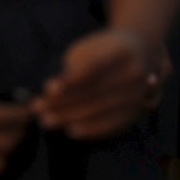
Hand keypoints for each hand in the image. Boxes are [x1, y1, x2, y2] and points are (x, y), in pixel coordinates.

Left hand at [33, 29, 162, 140]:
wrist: (141, 51)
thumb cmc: (104, 49)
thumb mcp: (89, 48)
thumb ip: (73, 68)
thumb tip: (52, 93)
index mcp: (123, 50)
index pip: (93, 68)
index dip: (70, 80)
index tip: (47, 88)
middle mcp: (136, 72)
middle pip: (95, 92)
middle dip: (63, 103)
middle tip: (38, 109)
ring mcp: (141, 93)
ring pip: (101, 110)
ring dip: (71, 118)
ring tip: (47, 121)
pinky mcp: (139, 110)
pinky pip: (113, 124)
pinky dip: (90, 130)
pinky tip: (71, 131)